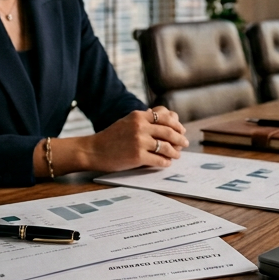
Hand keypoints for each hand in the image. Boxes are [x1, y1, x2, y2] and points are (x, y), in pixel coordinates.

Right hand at [61, 108, 188, 173]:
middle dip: (180, 139)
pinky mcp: (137, 157)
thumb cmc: (111, 137)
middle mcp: (140, 127)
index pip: (165, 117)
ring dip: (175, 152)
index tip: (181, 130)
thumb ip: (145, 119)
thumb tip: (168, 121)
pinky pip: (158, 160)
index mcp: (138, 116)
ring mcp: (139, 142)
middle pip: (169, 132)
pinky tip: (166, 163)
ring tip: (177, 155)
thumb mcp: (127, 121)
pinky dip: (165, 162)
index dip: (176, 125)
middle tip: (185, 143)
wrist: (93, 150)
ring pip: (166, 147)